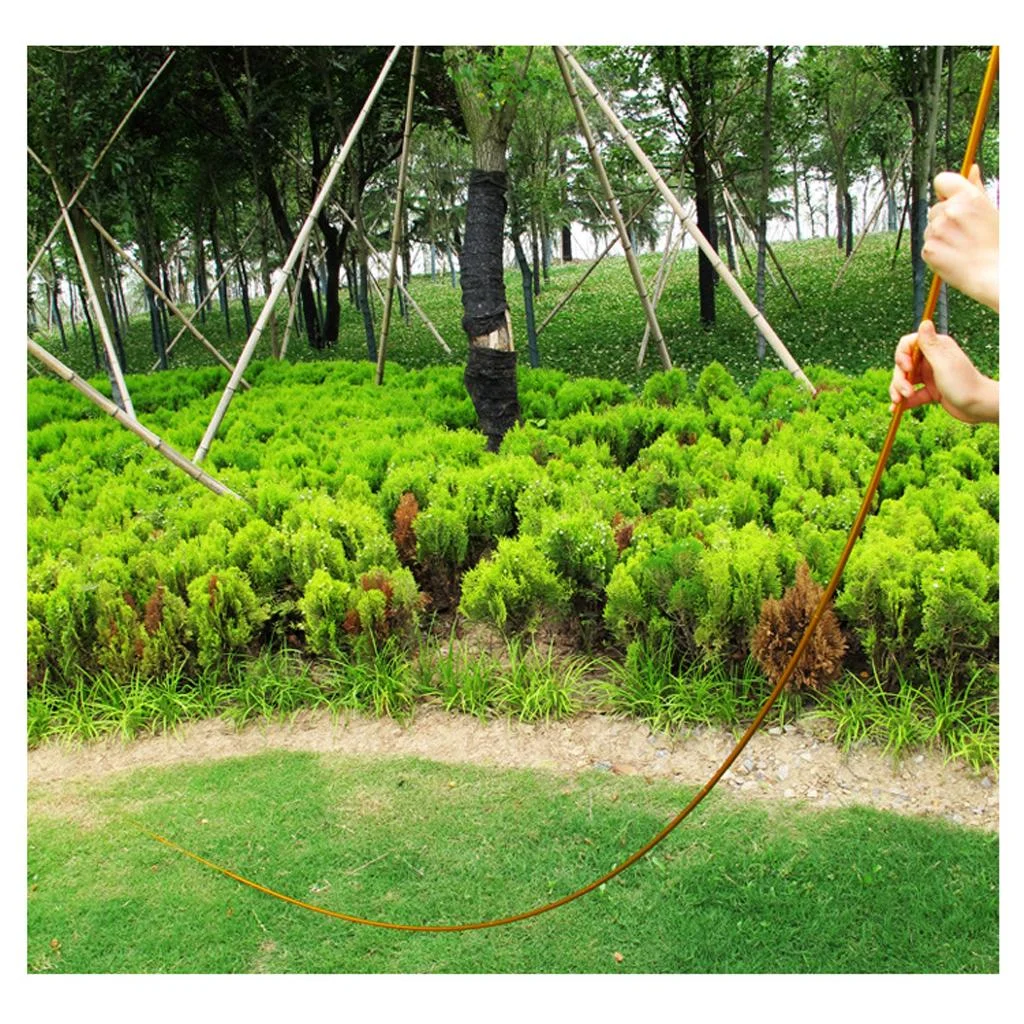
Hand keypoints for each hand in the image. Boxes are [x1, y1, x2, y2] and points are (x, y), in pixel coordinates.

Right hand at [889, 319, 997, 423]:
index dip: (901, 356)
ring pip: (904, 380)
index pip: (908, 344)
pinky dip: (903, 401)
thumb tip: (924, 321)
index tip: (907, 368)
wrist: (979, 406)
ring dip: (898, 391)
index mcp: (936, 348)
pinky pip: (911, 395)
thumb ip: (931, 344)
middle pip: (903, 365)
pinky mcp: (930, 391)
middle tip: (905, 392)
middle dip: (899, 379)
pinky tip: (896, 409)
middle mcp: (931, 360)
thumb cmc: (964, 384)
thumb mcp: (944, 363)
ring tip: (899, 402)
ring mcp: (930, 376)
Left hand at [922, 164, 998, 311]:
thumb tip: (972, 169)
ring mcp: (936, 231)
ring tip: (960, 245)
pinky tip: (953, 255)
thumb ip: (976, 189)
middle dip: (944, 218)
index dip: (944, 190)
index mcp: (967, 197)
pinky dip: (936, 250)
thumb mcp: (990, 210)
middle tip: (964, 232)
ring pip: (930, 227)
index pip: (941, 180)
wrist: (994, 273)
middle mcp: (950, 211)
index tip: (950, 198)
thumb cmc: (996, 242)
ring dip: (940, 234)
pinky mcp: (928, 249)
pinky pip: (927, 245)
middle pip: (935, 208)